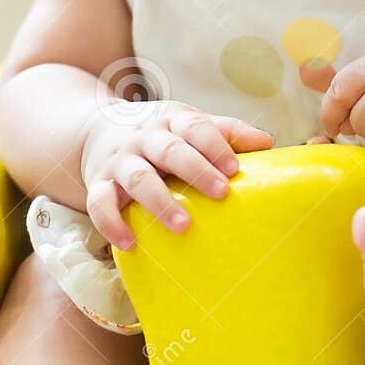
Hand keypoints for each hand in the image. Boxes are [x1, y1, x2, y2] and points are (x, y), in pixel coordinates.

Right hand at [80, 102, 272, 247]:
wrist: (98, 127)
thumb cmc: (160, 133)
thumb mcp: (189, 124)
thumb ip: (226, 132)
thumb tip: (267, 144)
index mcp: (172, 121)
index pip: (194, 128)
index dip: (214, 145)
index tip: (234, 168)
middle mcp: (144, 138)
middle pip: (169, 150)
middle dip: (195, 170)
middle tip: (221, 193)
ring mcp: (119, 160)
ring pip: (137, 177)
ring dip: (160, 201)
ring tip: (183, 226)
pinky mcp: (97, 182)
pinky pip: (98, 203)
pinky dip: (111, 223)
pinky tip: (129, 243)